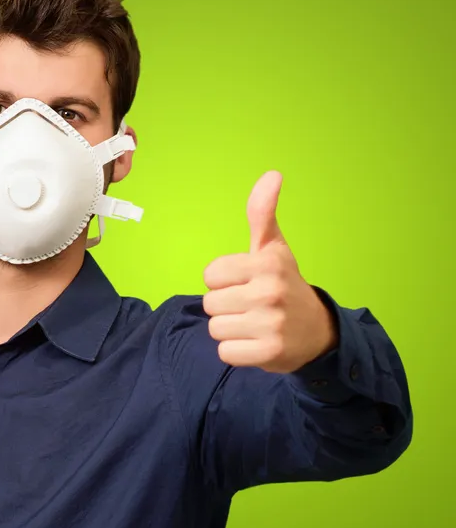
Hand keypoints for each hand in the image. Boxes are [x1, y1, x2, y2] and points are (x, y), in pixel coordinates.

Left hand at [202, 171, 337, 372]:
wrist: (316, 329)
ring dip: (230, 329)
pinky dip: (236, 351)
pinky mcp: (270, 353)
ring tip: (253, 323)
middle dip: (226, 306)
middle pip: (210, 303)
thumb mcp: (274, 247)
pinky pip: (226, 353)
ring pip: (216, 328)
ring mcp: (271, 324)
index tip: (245, 283)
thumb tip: (272, 173)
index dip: (223, 281)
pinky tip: (256, 342)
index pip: (210, 275)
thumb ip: (263, 213)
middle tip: (251, 305)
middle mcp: (270, 291)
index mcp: (266, 262)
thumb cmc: (285, 283)